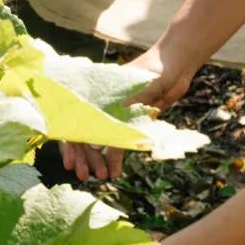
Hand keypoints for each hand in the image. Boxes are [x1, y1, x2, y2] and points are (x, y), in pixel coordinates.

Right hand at [60, 42, 200, 180]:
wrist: (174, 67)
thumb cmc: (147, 76)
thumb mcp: (130, 104)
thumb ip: (118, 130)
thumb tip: (103, 156)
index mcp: (93, 97)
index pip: (73, 124)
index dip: (70, 146)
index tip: (71, 165)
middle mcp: (100, 107)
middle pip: (85, 135)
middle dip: (85, 157)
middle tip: (87, 177)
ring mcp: (116, 115)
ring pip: (101, 141)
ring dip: (99, 159)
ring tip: (102, 176)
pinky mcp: (133, 122)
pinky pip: (119, 143)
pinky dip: (116, 157)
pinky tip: (115, 171)